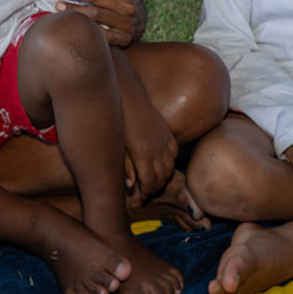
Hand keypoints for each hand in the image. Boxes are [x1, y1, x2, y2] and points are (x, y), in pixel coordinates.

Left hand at [42, 0, 144, 46]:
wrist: (141, 25)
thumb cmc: (120, 1)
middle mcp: (129, 4)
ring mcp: (127, 23)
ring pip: (95, 14)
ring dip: (73, 9)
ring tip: (56, 6)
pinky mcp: (123, 39)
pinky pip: (100, 34)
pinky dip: (85, 28)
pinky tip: (71, 24)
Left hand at [121, 84, 176, 201]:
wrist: (128, 98)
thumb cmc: (118, 122)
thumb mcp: (119, 147)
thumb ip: (126, 167)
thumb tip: (130, 185)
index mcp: (142, 155)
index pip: (149, 182)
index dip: (147, 191)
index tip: (143, 195)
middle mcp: (156, 149)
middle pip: (162, 176)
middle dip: (157, 187)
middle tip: (150, 191)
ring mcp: (163, 140)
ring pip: (170, 165)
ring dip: (165, 175)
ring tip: (157, 180)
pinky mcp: (166, 132)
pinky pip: (174, 151)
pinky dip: (171, 160)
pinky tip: (165, 162)